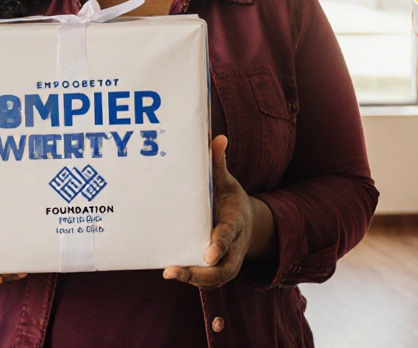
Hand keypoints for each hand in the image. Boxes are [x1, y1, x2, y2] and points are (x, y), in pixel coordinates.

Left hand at [164, 136, 252, 287]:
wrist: (248, 224)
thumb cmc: (232, 201)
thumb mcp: (228, 183)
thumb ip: (219, 165)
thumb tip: (217, 137)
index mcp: (236, 223)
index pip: (228, 236)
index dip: (219, 245)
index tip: (209, 254)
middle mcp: (234, 247)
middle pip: (222, 269)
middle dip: (200, 273)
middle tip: (174, 270)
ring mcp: (226, 261)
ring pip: (214, 279)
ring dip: (193, 279)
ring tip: (169, 272)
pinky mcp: (216, 269)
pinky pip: (206, 279)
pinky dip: (191, 278)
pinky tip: (170, 271)